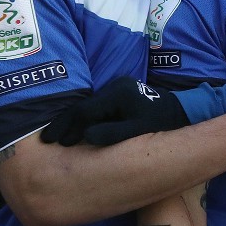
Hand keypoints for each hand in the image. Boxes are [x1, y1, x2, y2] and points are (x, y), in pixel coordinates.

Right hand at [40, 78, 187, 146]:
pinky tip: (76, 130)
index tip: (54, 141)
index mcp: (119, 94)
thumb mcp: (138, 131)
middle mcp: (115, 85)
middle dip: (66, 123)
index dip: (67, 126)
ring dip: (74, 121)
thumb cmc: (160, 123)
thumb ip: (113, 134)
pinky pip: (96, 105)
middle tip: (48, 140)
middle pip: (83, 106)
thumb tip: (85, 136)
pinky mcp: (118, 90)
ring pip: (88, 105)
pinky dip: (85, 117)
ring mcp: (116, 86)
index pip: (85, 110)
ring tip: (59, 138)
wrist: (177, 111)